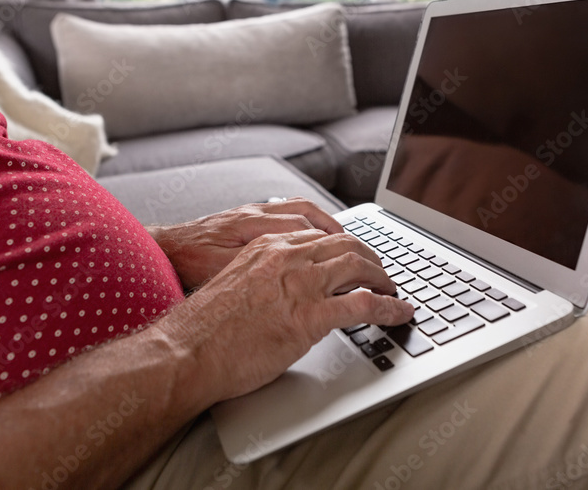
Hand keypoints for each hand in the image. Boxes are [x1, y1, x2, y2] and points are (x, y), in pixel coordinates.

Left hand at [148, 197, 344, 289]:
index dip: (336, 247)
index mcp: (252, 225)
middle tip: (364, 257)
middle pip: (311, 216)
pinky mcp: (247, 217)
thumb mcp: (218, 273)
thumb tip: (289, 281)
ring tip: (349, 245)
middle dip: (342, 235)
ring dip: (328, 226)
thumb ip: (254, 273)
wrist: (160, 248)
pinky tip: (316, 238)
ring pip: (302, 210)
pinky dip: (309, 223)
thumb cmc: (184, 263)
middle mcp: (256, 213)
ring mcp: (253, 212)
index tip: (357, 268)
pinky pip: (288, 212)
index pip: (306, 229)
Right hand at [158, 228, 414, 401]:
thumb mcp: (235, 285)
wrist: (187, 351)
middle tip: (383, 274)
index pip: (320, 237)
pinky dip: (390, 308)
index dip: (346, 247)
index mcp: (267, 246)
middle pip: (346, 244)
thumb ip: (264, 279)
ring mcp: (300, 284)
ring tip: (395, 292)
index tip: (357, 258)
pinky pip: (365, 304)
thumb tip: (283, 295)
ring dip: (385, 279)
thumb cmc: (203, 329)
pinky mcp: (310, 315)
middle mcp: (287, 257)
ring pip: (361, 266)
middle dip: (372, 258)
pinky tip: (401, 314)